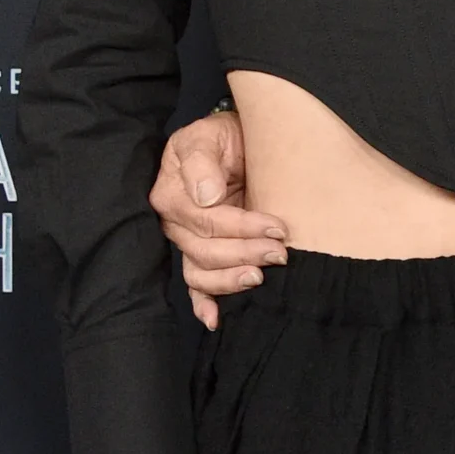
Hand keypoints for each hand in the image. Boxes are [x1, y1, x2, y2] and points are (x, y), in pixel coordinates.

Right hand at [151, 109, 284, 331]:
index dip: (243, 227)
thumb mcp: (209, 134)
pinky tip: (216, 319)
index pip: (206, 220)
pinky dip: (203, 304)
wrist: (237, 141)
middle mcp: (176, 222)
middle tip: (281, 253)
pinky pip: (196, 285)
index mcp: (173, 194)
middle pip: (205, 250)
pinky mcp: (202, 253)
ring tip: (260, 278)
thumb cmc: (223, 137)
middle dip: (245, 253)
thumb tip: (206, 195)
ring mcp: (187, 241)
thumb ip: (203, 161)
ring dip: (230, 280)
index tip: (277, 228)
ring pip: (201, 271)